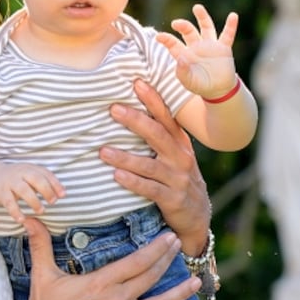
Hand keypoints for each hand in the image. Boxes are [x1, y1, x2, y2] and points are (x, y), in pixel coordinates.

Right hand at [0, 161, 64, 224]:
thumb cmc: (16, 179)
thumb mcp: (30, 176)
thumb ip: (45, 183)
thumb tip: (62, 194)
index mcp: (30, 168)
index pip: (46, 174)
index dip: (56, 184)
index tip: (63, 195)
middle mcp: (21, 173)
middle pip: (36, 179)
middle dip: (46, 190)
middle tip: (53, 202)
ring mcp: (10, 182)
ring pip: (23, 190)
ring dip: (34, 201)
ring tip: (41, 211)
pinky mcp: (1, 192)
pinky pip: (9, 202)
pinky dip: (15, 211)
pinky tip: (21, 219)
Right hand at [20, 217, 199, 299]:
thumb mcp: (42, 275)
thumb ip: (40, 244)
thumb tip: (29, 217)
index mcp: (101, 283)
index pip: (137, 261)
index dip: (156, 248)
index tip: (169, 237)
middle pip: (151, 276)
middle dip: (168, 259)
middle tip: (181, 244)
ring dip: (180, 292)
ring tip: (196, 280)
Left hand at [100, 80, 210, 256]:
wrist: (197, 216)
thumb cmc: (177, 179)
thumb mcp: (175, 156)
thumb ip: (159, 137)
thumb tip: (129, 112)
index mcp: (180, 144)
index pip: (166, 117)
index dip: (153, 99)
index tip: (137, 82)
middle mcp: (181, 158)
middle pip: (157, 135)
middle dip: (135, 121)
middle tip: (113, 109)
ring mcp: (178, 179)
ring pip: (149, 164)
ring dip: (125, 157)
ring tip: (103, 151)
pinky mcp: (172, 199)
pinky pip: (150, 189)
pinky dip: (133, 182)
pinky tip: (117, 176)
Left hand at [155, 4, 238, 99]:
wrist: (219, 90)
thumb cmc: (200, 85)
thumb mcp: (189, 81)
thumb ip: (182, 72)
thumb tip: (181, 59)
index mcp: (184, 54)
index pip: (173, 44)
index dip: (166, 40)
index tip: (158, 37)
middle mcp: (196, 46)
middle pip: (188, 32)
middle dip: (182, 26)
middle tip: (176, 23)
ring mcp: (210, 46)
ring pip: (206, 27)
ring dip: (202, 17)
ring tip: (197, 7)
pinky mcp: (223, 48)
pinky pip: (228, 35)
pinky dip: (231, 26)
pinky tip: (233, 16)